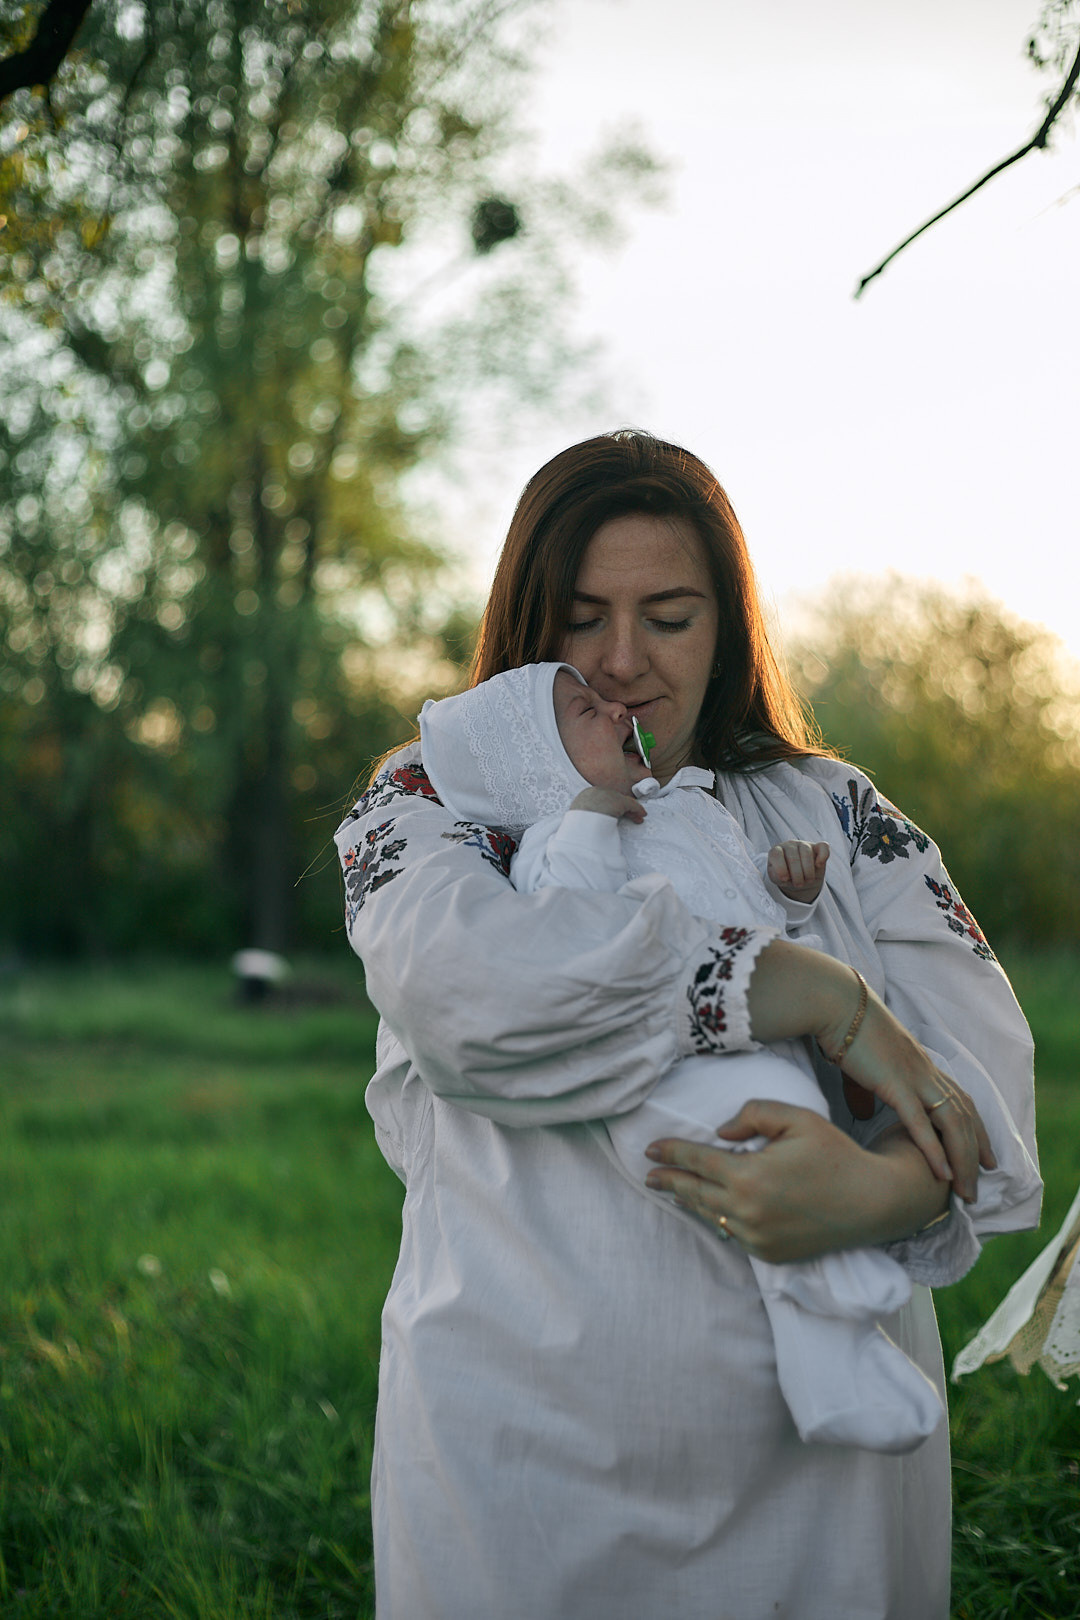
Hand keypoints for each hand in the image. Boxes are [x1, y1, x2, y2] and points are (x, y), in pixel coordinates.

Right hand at [569, 786, 645, 822]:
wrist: (580, 824)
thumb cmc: (579, 825)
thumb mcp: (582, 818)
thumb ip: (589, 816)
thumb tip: (594, 824)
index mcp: (586, 795)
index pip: (603, 799)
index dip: (612, 807)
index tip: (616, 815)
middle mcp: (597, 791)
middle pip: (614, 799)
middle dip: (623, 809)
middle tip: (629, 817)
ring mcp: (608, 795)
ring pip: (623, 802)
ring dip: (632, 811)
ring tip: (638, 818)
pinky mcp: (619, 802)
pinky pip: (631, 805)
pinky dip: (637, 810)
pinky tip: (642, 816)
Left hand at [644, 1102, 949, 1263]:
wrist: (873, 1202)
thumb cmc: (835, 1154)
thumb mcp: (796, 1118)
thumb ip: (753, 1115)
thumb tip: (720, 1132)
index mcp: (749, 1176)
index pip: (696, 1162)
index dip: (670, 1153)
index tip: (649, 1149)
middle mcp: (747, 1213)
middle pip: (695, 1194)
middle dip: (669, 1182)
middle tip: (648, 1175)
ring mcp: (758, 1239)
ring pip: (712, 1217)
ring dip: (691, 1202)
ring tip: (673, 1190)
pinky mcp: (770, 1255)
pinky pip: (734, 1235)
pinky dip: (720, 1219)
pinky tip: (710, 1209)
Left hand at [767, 839, 828, 901]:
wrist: (799, 880)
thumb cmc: (786, 878)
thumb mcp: (777, 879)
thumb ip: (776, 875)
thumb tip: (784, 875)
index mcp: (776, 851)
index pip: (776, 854)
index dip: (780, 866)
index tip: (784, 879)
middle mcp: (789, 845)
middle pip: (793, 855)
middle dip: (796, 873)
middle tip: (798, 884)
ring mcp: (804, 845)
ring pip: (806, 851)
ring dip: (808, 869)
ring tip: (808, 880)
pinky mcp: (818, 847)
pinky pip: (823, 846)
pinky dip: (823, 855)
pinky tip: (819, 865)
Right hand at [817, 981, 994, 1201]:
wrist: (836, 1005)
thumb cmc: (846, 1031)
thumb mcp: (862, 1066)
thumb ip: (867, 1091)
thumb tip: (864, 1111)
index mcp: (921, 1067)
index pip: (961, 1102)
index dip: (976, 1130)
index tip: (985, 1157)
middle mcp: (926, 1073)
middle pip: (964, 1118)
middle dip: (976, 1153)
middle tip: (980, 1185)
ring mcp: (914, 1078)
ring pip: (952, 1125)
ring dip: (962, 1160)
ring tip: (965, 1191)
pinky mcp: (895, 1084)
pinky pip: (921, 1123)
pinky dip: (934, 1150)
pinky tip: (943, 1173)